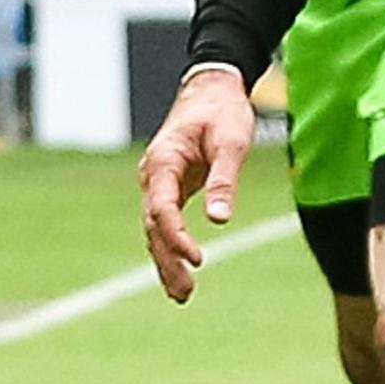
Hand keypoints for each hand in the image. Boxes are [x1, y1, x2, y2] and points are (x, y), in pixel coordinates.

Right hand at [137, 66, 255, 302]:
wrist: (212, 89)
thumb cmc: (223, 111)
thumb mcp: (231, 143)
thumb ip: (223, 180)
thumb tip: (219, 220)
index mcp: (163, 162)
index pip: (162, 209)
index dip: (177, 237)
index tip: (198, 259)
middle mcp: (153, 176)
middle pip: (153, 227)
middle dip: (167, 261)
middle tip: (184, 293)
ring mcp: (158, 183)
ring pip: (155, 230)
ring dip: (166, 261)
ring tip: (182, 294)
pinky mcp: (169, 188)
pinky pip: (164, 223)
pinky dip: (170, 248)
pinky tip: (181, 271)